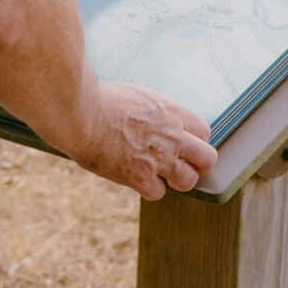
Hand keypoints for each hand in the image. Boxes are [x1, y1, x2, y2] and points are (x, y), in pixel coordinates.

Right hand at [68, 81, 217, 200]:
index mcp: (171, 111)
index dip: (194, 140)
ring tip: (161, 175)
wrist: (80, 114)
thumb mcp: (134, 94)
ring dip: (176, 179)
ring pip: (188, 180)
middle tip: (180, 163)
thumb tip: (152, 117)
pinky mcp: (140, 177)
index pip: (204, 131)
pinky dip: (149, 189)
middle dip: (196, 163)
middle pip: (207, 158)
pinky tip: (137, 179)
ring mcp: (158, 158)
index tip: (183, 143)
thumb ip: (151, 110)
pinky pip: (158, 192)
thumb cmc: (97, 98)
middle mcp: (172, 136)